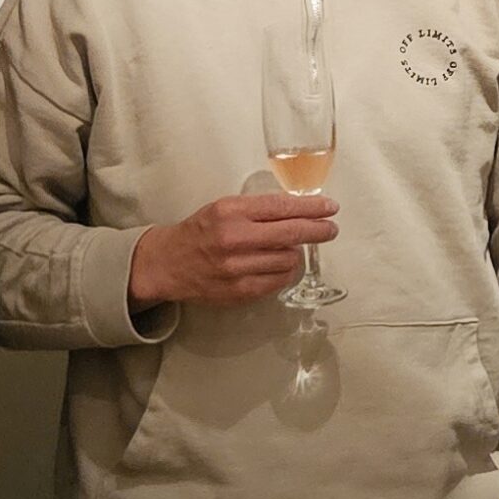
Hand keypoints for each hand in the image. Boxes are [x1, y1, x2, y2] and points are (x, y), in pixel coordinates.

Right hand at [129, 194, 336, 308]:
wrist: (168, 264)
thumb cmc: (200, 232)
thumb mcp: (224, 208)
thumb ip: (258, 209)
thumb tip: (300, 210)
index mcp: (230, 212)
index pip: (281, 207)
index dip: (311, 208)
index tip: (330, 208)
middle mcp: (234, 239)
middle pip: (291, 234)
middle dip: (317, 230)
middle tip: (330, 229)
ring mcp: (237, 268)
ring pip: (288, 260)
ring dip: (295, 253)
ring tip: (288, 249)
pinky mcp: (239, 291)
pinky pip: (278, 281)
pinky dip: (284, 272)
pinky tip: (278, 265)